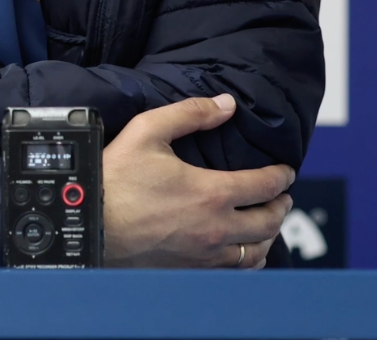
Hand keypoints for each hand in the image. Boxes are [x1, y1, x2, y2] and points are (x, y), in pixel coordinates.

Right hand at [99, 94, 294, 268]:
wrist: (90, 222)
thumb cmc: (115, 177)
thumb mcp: (148, 130)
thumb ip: (190, 113)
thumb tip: (226, 105)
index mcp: (212, 193)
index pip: (265, 186)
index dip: (282, 176)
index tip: (286, 171)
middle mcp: (216, 228)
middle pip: (269, 222)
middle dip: (281, 206)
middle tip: (283, 196)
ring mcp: (205, 255)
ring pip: (256, 253)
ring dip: (269, 236)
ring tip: (267, 225)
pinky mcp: (191, 272)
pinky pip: (235, 272)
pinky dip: (249, 261)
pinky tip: (243, 252)